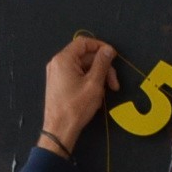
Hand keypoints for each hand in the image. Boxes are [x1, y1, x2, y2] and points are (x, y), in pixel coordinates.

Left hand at [39, 36, 119, 155]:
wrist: (59, 129)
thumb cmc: (77, 106)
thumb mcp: (94, 84)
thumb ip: (102, 64)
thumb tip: (108, 50)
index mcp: (64, 59)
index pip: (84, 43)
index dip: (101, 47)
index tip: (114, 57)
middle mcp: (58, 62)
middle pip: (85, 56)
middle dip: (102, 67)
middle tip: (114, 83)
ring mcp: (57, 73)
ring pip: (82, 67)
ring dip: (98, 76)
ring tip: (107, 91)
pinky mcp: (59, 83)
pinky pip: (77, 75)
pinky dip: (89, 81)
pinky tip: (96, 93)